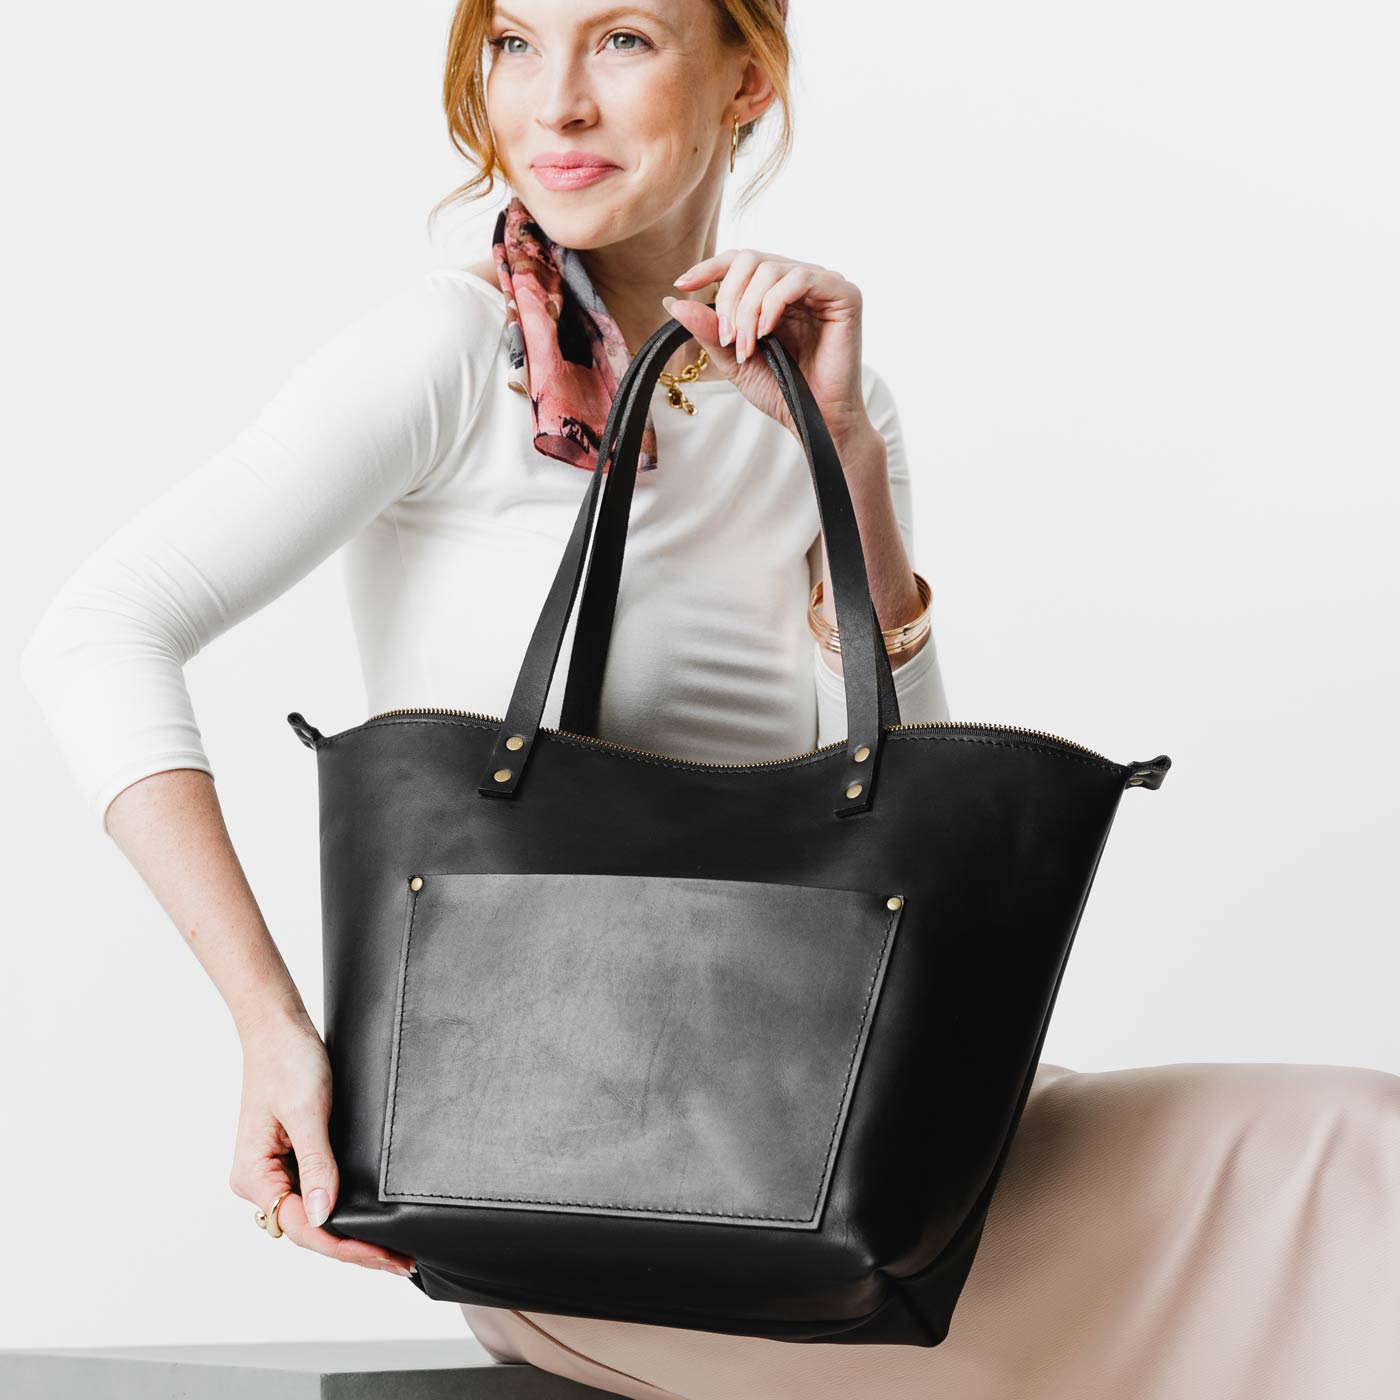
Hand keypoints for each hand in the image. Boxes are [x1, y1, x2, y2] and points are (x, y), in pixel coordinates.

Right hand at [229, 1009, 416, 1278]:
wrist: (279, 1027)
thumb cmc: (287, 1061)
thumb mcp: (307, 1112)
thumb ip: (317, 1164)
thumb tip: (324, 1216)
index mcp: (254, 1176)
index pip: (304, 1227)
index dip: (347, 1246)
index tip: (385, 1256)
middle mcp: (260, 1181)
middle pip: (309, 1229)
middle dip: (353, 1247)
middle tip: (400, 1261)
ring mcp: (274, 1171)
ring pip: (313, 1217)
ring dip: (348, 1233)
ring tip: (390, 1249)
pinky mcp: (289, 1158)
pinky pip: (315, 1195)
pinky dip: (341, 1210)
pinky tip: (367, 1218)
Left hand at [665, 249, 873, 446]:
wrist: (816, 421)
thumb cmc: (783, 391)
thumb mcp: (734, 359)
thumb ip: (709, 330)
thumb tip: (673, 303)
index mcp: (776, 291)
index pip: (740, 262)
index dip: (709, 267)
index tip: (681, 284)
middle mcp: (800, 281)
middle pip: (751, 260)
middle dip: (730, 298)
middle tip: (727, 338)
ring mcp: (823, 284)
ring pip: (771, 268)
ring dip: (749, 308)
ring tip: (747, 346)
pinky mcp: (844, 294)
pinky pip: (800, 278)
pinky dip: (773, 303)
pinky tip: (766, 332)